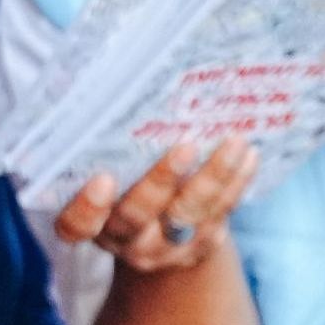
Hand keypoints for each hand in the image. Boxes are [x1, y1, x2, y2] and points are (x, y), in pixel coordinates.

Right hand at [53, 140, 254, 275]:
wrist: (160, 234)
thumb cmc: (124, 180)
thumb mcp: (105, 167)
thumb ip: (104, 141)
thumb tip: (109, 76)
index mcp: (89, 219)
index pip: (75, 225)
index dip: (87, 207)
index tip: (103, 177)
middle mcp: (122, 238)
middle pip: (136, 216)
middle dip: (161, 181)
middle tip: (185, 147)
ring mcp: (162, 248)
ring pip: (187, 215)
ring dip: (213, 176)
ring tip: (235, 141)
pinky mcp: (198, 246)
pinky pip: (219, 215)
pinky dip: (236, 184)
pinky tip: (249, 155)